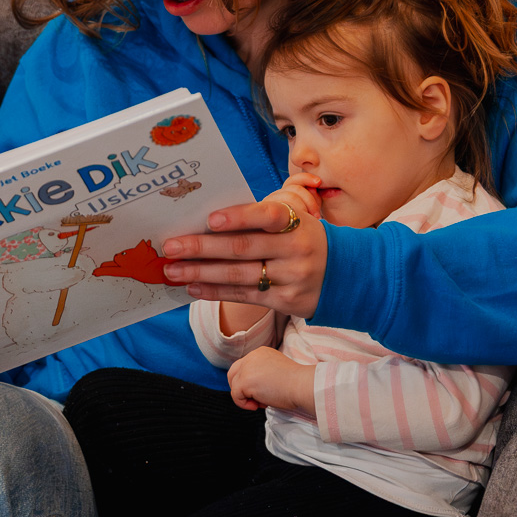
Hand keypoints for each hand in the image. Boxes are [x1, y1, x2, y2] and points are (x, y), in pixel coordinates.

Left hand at [162, 189, 327, 318]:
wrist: (346, 274)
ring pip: (239, 275)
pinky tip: (193, 287)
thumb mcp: (296, 221)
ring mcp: (291, 277)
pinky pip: (244, 295)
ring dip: (200, 272)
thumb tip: (209, 222)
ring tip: (172, 270)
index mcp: (296, 222)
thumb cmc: (304, 239)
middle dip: (202, 248)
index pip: (267, 216)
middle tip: (170, 247)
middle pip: (243, 248)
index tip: (210, 219)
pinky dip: (215, 291)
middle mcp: (295, 249)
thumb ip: (261, 218)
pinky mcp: (286, 300)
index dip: (239, 217)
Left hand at [227, 346, 316, 416]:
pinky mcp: (244, 381)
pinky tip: (260, 404)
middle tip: (257, 399)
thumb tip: (252, 388)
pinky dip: (244, 404)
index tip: (264, 391)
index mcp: (260, 353)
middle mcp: (251, 356)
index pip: (244, 367)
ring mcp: (246, 368)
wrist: (302, 385)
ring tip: (263, 401)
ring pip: (234, 386)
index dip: (250, 383)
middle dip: (241, 389)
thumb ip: (262, 374)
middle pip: (233, 374)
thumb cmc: (295, 383)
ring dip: (246, 397)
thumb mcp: (275, 372)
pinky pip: (236, 396)